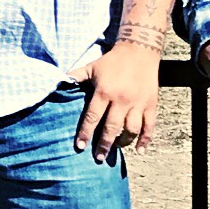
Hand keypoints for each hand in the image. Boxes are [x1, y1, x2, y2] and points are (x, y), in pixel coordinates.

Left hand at [71, 39, 162, 161]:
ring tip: (116, 149)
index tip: (80, 147)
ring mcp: (137, 103)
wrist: (139, 50)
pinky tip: (139, 150)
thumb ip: (75, 77)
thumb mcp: (91, 67)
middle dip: (104, 145)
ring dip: (123, 142)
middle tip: (98, 157)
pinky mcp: (151, 104)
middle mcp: (121, 100)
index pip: (92, 117)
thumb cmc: (112, 61)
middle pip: (112, 128)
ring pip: (131, 129)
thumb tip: (58, 83)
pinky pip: (149, 125)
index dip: (86, 133)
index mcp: (104, 92)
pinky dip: (145, 139)